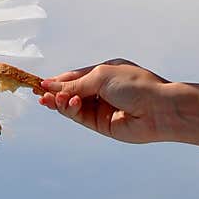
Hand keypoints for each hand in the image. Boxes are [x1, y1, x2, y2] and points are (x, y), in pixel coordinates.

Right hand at [38, 60, 171, 144]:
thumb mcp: (100, 77)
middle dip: (55, 93)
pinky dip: (70, 110)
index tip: (39, 84)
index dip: (57, 81)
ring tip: (50, 100)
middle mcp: (101, 91)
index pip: (74, 77)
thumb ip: (74, 84)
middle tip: (40, 95)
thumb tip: (48, 85)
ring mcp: (101, 108)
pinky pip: (80, 117)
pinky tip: (68, 103)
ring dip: (60, 102)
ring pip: (72, 106)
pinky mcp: (101, 125)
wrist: (159, 109)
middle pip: (71, 92)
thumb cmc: (135, 85)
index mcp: (103, 73)